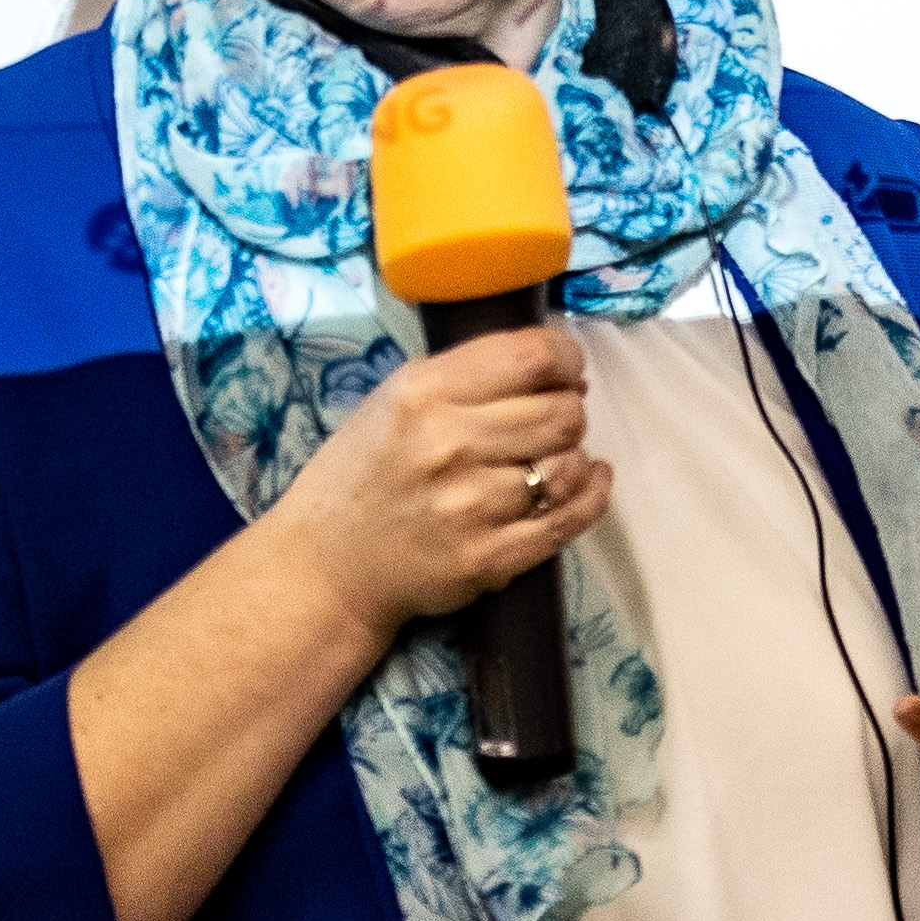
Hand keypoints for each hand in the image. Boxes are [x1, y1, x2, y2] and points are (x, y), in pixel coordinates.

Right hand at [267, 327, 616, 636]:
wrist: (328, 563)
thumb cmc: (367, 472)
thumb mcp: (395, 398)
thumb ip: (465, 373)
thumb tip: (551, 361)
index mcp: (424, 394)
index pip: (532, 357)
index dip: (566, 359)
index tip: (566, 370)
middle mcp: (448, 445)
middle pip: (563, 413)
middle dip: (569, 411)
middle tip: (552, 420)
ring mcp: (470, 506)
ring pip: (570, 465)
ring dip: (569, 459)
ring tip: (545, 459)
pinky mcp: (488, 557)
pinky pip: (570, 520)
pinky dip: (591, 497)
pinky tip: (590, 480)